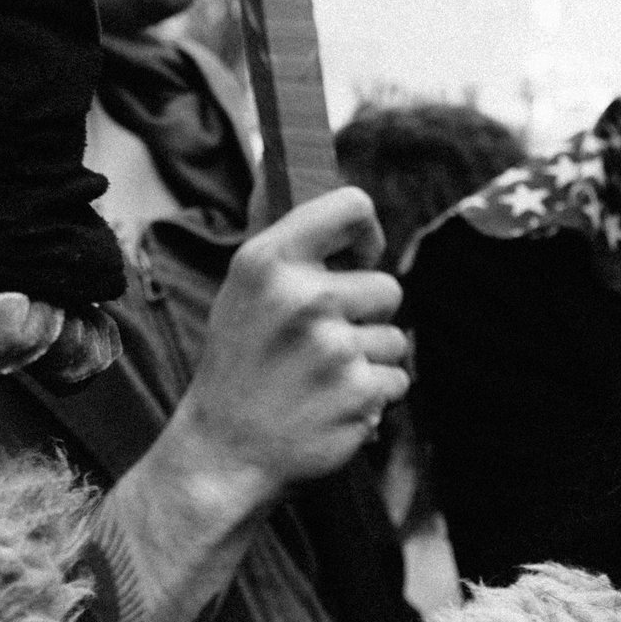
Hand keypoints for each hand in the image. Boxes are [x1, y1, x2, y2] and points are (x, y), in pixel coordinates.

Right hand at [154, 188, 410, 525]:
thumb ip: (284, 240)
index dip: (366, 232)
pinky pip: (398, 378)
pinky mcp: (359, 392)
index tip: (361, 257)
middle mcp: (303, 298)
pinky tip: (331, 406)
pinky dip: (373, 395)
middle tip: (317, 346)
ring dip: (369, 361)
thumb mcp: (243, 292)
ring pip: (396, 338)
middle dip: (364, 317)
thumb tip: (290, 167)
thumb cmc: (240, 367)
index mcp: (269, 262)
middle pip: (388, 287)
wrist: (222, 454)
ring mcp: (333, 347)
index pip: (351, 206)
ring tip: (319, 379)